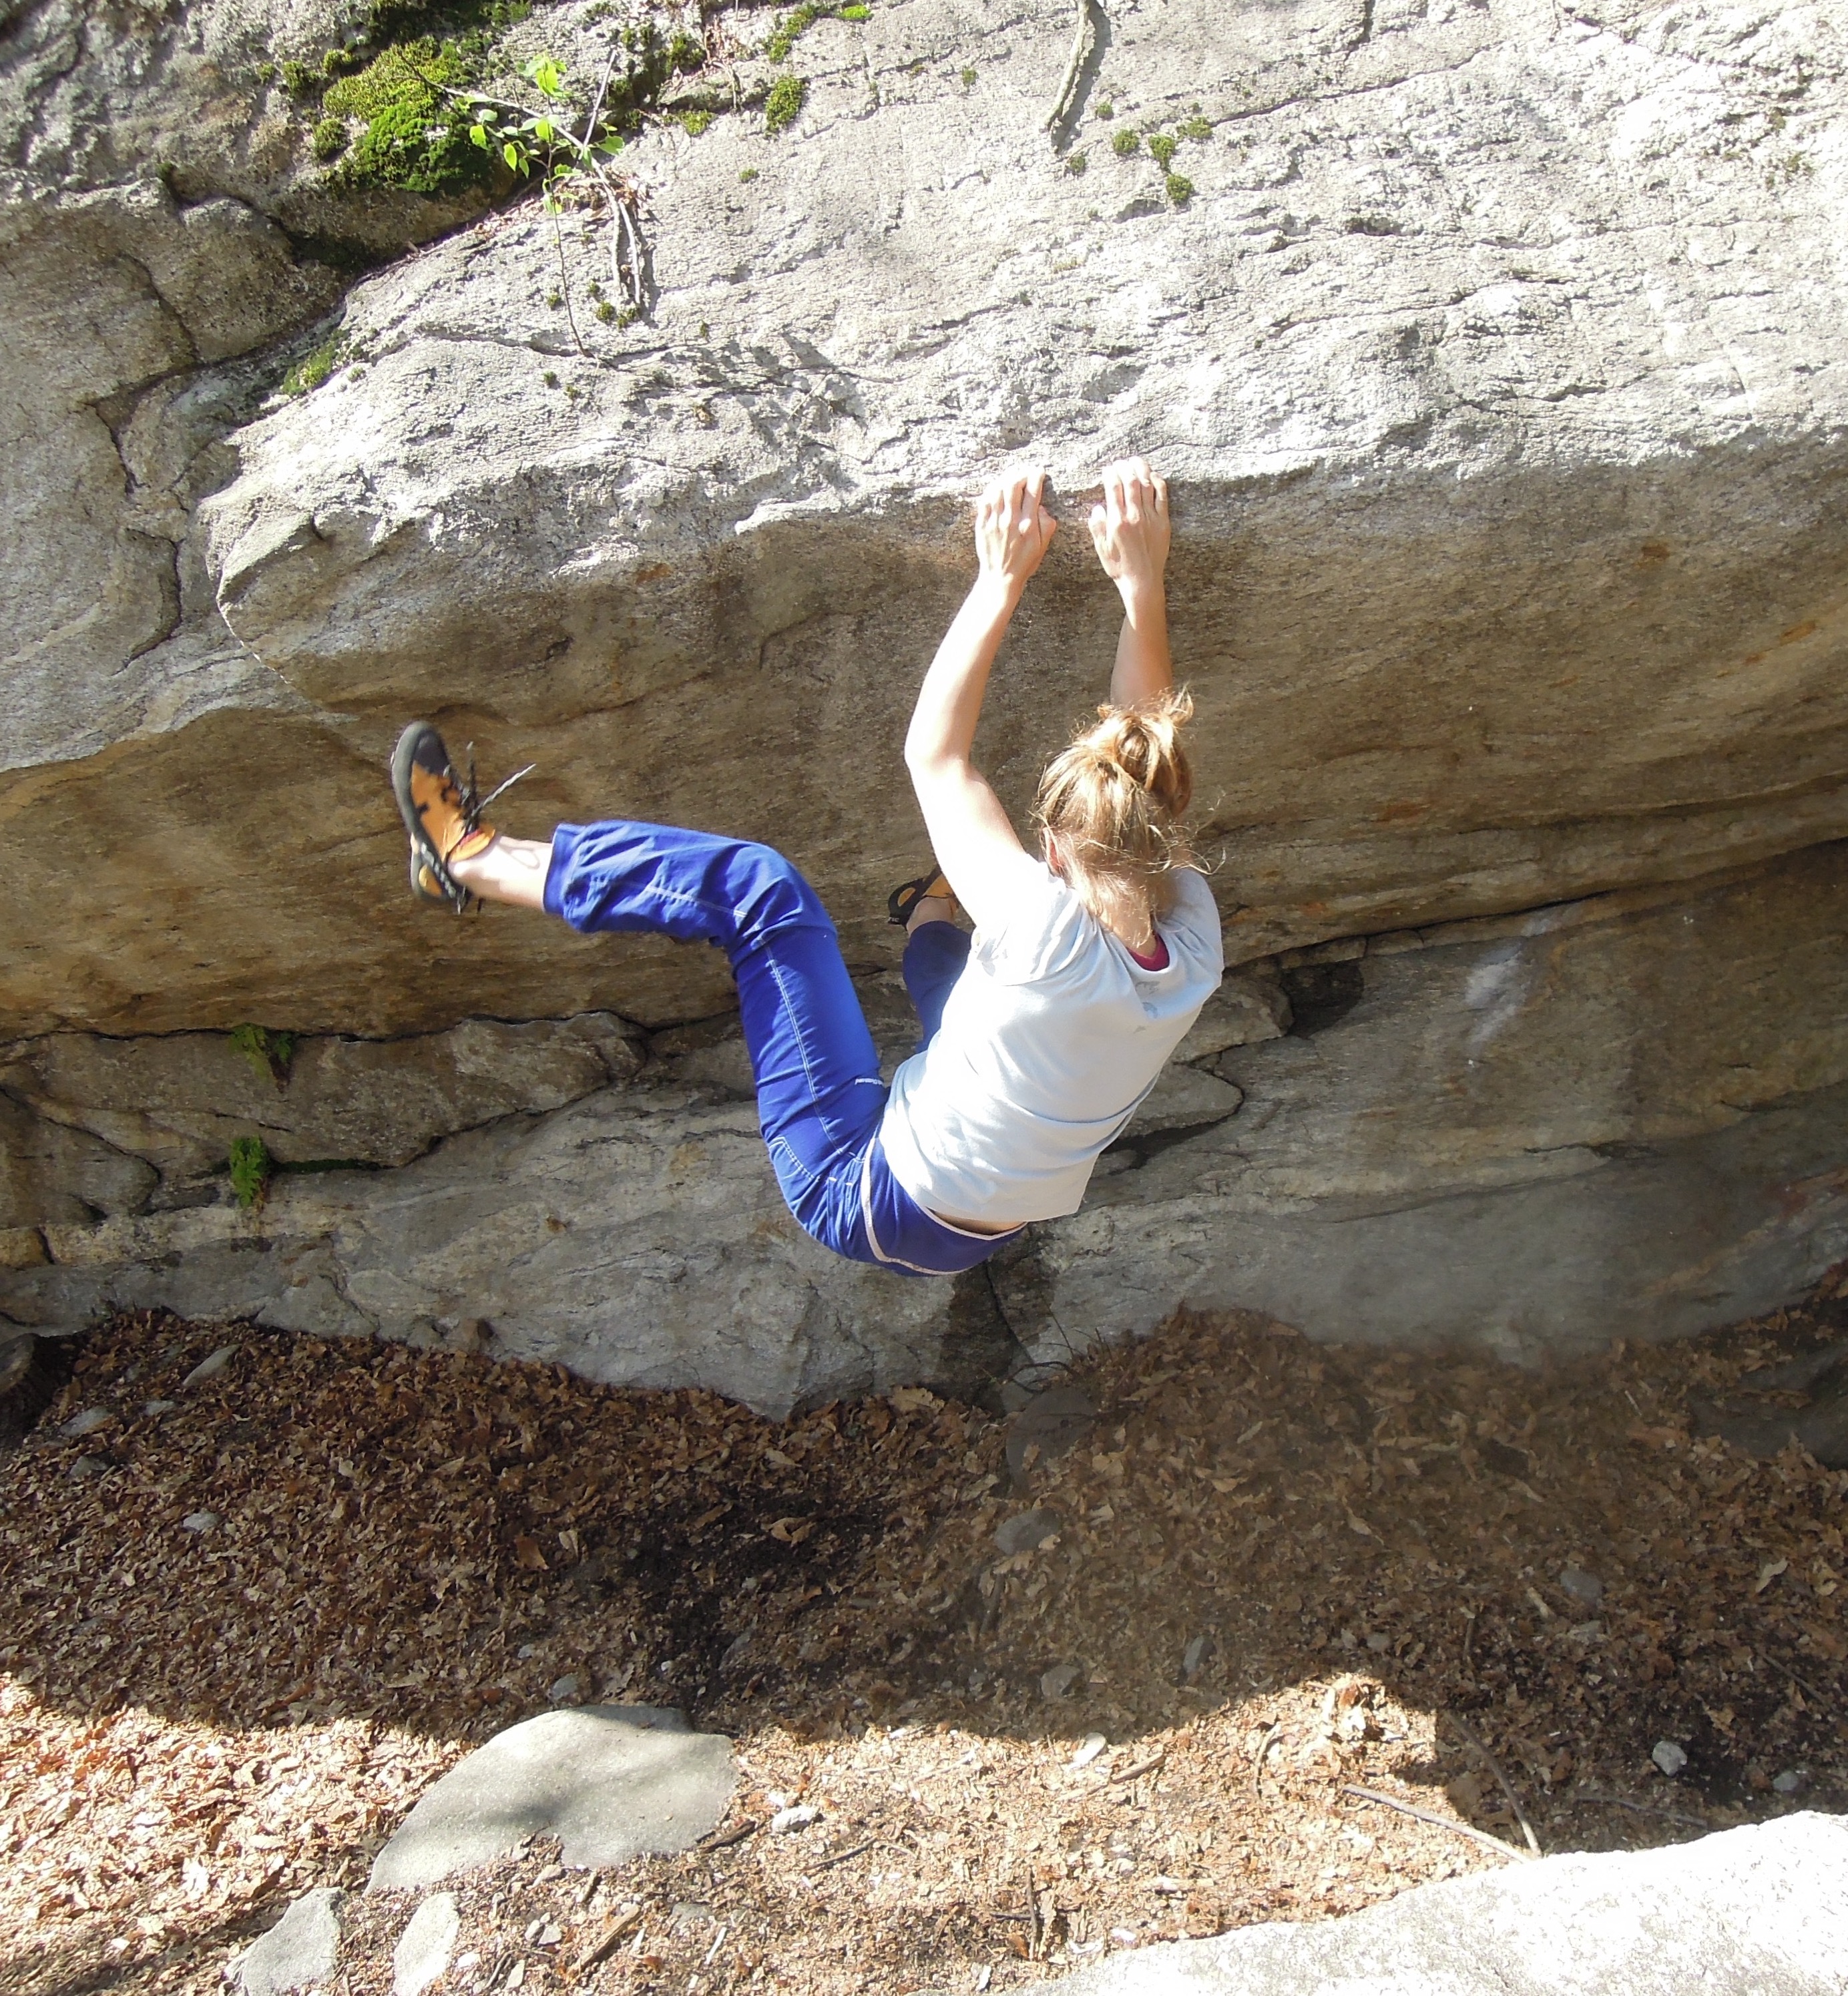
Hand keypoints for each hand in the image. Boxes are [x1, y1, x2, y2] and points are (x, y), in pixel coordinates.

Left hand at [973, 468, 1056, 593]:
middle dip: (1020, 472)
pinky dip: (991, 488)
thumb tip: (1041, 506)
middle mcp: (1010, 521)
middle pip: (1013, 485)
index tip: (1039, 471)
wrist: (1000, 578)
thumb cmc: (1024, 563)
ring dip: (1005, 477)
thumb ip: (1046, 525)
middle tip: (1025, 470)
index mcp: (1027, 525)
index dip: (1036, 476)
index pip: (1032, 492)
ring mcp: (993, 522)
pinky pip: (984, 500)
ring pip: (997, 489)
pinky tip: (997, 485)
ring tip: (1011, 474)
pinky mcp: (982, 525)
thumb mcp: (1042, 546)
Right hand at [1088, 457, 1169, 598]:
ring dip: (1140, 468)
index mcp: (1116, 522)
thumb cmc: (1119, 567)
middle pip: (1130, 481)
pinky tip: (1152, 475)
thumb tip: (1097, 508)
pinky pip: (1162, 495)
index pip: (1113, 488)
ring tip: (1135, 461)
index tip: (1107, 469)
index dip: (1110, 474)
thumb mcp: (1101, 549)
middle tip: (1120, 462)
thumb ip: (1097, 527)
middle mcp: (1134, 516)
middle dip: (1124, 467)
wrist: (1142, 581)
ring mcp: (1150, 517)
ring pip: (1146, 484)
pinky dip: (1157, 482)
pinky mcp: (1163, 521)